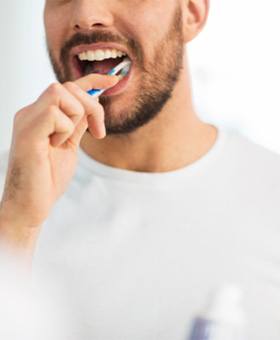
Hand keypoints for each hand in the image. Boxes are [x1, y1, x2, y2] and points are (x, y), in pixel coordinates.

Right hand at [0, 73, 118, 229]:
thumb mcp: (69, 145)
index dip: (93, 80)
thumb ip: (77, 124)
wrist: (30, 206)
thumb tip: (92, 104)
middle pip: (68, 86)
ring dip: (74, 118)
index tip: (114, 80)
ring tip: (64, 142)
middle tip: (98, 132)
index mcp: (40, 115)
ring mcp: (27, 119)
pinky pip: (54, 112)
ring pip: (61, 93)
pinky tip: (55, 146)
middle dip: (92, 106)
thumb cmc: (47, 179)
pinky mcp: (27, 131)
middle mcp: (31, 112)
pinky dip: (64, 130)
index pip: (67, 87)